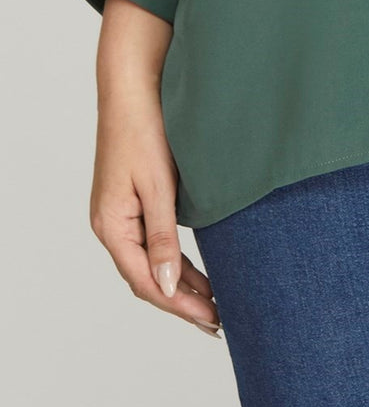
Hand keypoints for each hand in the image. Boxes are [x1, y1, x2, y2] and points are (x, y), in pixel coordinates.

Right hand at [89, 86, 221, 337]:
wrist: (134, 84)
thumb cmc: (145, 127)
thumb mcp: (158, 185)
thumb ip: (162, 237)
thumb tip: (168, 287)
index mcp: (111, 226)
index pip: (145, 280)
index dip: (179, 305)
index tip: (212, 320)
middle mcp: (111, 225)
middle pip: (147, 277)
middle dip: (182, 302)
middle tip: (219, 321)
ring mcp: (120, 214)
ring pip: (150, 262)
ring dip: (180, 284)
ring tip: (214, 305)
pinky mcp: (132, 201)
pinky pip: (152, 243)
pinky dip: (174, 260)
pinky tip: (196, 273)